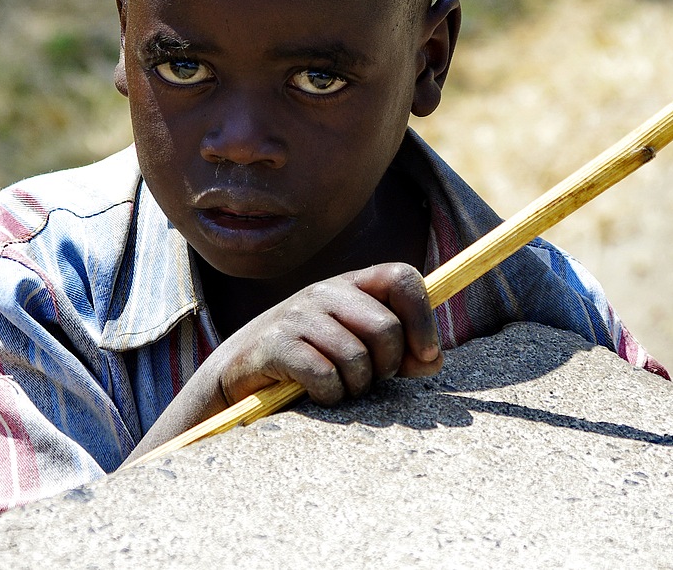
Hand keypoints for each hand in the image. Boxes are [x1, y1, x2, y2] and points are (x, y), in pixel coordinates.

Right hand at [215, 262, 442, 405]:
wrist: (238, 374)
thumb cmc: (309, 361)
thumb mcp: (357, 349)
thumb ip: (399, 353)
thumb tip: (433, 359)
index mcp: (352, 285)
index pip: (402, 276)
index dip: (423, 317)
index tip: (425, 355)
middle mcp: (326, 290)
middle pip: (386, 328)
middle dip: (387, 367)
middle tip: (369, 379)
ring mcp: (298, 314)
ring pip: (357, 357)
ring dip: (357, 387)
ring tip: (341, 388)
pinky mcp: (276, 343)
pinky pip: (325, 376)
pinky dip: (330, 396)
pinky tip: (319, 395)